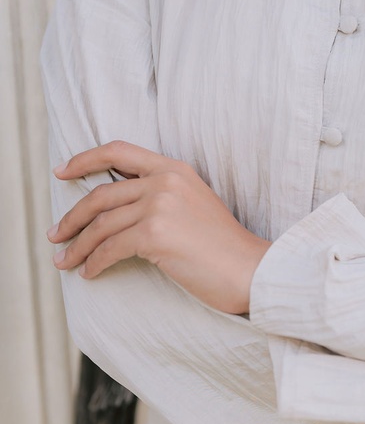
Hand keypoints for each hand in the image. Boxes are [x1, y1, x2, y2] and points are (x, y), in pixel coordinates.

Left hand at [47, 140, 270, 313]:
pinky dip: (94, 262)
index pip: (118, 151)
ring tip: (64, 262)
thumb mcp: (193, 205)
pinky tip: (89, 273)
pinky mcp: (155, 234)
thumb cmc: (223, 247)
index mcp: (174, 169)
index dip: (84, 159)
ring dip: (77, 246)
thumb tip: (116, 211)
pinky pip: (110, 248)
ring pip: (101, 225)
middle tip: (55, 235)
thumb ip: (160, 197)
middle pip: (101, 195)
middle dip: (72, 218)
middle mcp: (165, 181)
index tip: (61, 172)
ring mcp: (160, 206)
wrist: (250, 270)